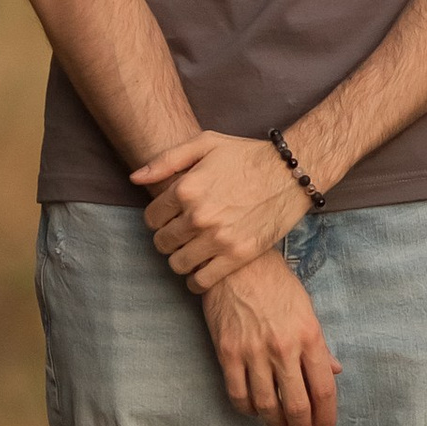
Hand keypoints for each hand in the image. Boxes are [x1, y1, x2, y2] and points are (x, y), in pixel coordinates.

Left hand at [135, 129, 304, 295]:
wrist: (291, 173)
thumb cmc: (247, 156)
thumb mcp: (206, 144)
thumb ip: (167, 160)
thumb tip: (135, 179)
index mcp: (186, 188)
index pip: (151, 218)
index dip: (159, 218)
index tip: (171, 217)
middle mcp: (198, 216)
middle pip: (162, 243)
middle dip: (169, 238)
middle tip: (183, 234)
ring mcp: (218, 238)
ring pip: (177, 264)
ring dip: (181, 259)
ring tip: (193, 250)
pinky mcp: (237, 255)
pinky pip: (201, 281)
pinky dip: (196, 280)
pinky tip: (203, 269)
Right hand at [203, 255, 339, 425]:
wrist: (238, 264)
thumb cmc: (276, 283)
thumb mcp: (307, 309)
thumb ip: (320, 345)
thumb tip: (334, 371)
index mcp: (310, 336)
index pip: (324, 389)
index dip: (326, 417)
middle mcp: (284, 348)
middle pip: (297, 405)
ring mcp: (254, 352)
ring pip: (267, 406)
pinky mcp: (228, 353)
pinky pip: (238, 395)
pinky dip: (248, 411)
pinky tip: (255, 412)